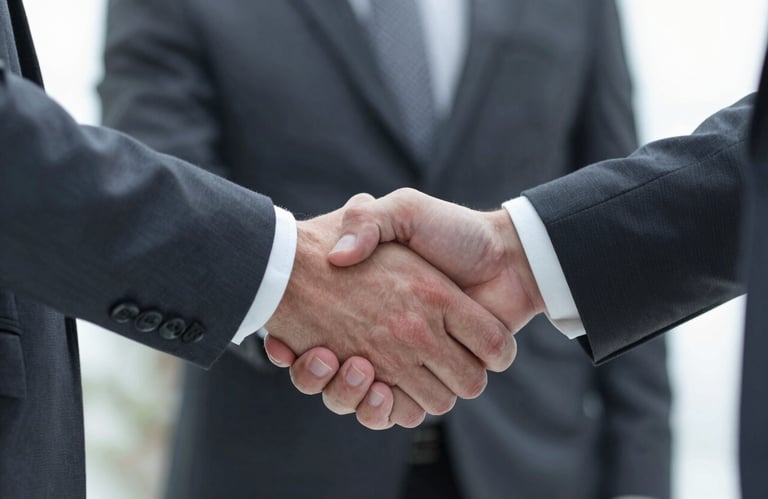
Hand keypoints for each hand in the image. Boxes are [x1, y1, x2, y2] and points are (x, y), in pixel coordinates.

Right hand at [264, 199, 515, 426]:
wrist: (507, 255)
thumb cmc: (454, 232)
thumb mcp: (404, 210)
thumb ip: (367, 219)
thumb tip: (338, 257)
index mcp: (372, 307)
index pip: (319, 341)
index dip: (302, 350)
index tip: (286, 339)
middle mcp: (389, 340)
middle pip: (343, 381)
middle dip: (330, 378)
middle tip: (326, 355)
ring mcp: (410, 363)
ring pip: (368, 403)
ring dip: (350, 394)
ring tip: (350, 364)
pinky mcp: (432, 381)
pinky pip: (398, 413)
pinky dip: (381, 410)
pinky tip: (376, 388)